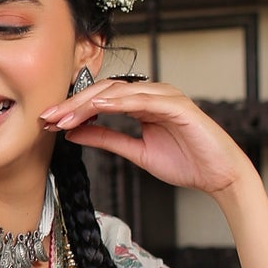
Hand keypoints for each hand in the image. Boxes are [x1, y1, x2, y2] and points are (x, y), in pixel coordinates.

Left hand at [42, 77, 255, 199]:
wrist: (219, 176)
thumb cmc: (185, 162)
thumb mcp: (136, 152)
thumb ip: (107, 139)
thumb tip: (74, 133)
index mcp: (141, 104)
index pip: (100, 100)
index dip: (73, 108)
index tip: (49, 122)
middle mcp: (152, 95)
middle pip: (104, 91)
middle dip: (74, 104)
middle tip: (48, 117)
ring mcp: (165, 97)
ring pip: (119, 92)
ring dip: (88, 103)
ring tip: (65, 116)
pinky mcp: (178, 105)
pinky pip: (144, 99)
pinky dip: (119, 101)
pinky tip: (97, 108)